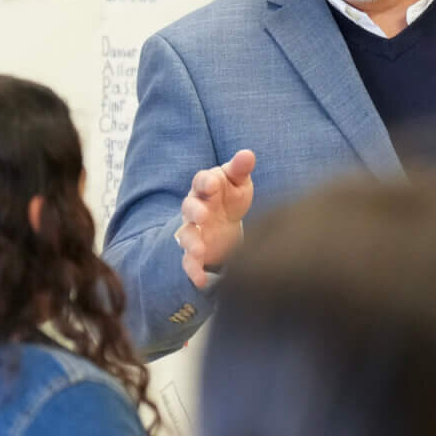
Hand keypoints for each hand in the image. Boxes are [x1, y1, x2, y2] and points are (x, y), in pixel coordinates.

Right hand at [175, 150, 255, 288]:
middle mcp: (195, 207)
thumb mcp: (238, 182)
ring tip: (199, 251)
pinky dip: (193, 271)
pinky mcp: (196, 251)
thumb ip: (240, 169)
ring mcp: (194, 230)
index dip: (206, 182)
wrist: (226, 221)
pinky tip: (201, 281)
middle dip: (195, 210)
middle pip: (189, 206)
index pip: (201, 180)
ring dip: (191, 242)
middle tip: (204, 215)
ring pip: (187, 235)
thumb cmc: (231, 196)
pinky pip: (189, 261)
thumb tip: (248, 154)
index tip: (214, 184)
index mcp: (206, 186)